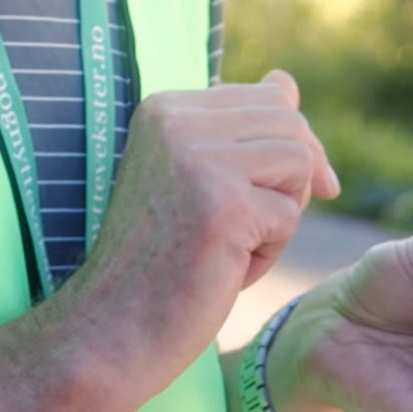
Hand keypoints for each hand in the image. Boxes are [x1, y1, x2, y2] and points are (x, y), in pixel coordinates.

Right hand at [59, 70, 338, 396]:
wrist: (112, 330)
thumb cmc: (162, 259)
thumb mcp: (200, 179)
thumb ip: (243, 128)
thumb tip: (286, 81)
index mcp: (167, 107)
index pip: (271, 100)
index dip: (288, 151)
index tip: (262, 197)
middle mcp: (177, 120)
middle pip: (293, 126)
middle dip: (291, 182)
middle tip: (248, 228)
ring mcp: (198, 159)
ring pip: (300, 163)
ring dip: (281, 216)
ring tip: (232, 246)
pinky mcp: (223, 204)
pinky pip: (290, 215)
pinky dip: (269, 253)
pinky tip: (224, 270)